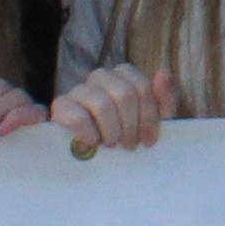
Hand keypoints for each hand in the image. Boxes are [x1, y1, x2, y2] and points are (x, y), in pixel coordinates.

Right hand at [48, 65, 166, 154]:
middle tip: (129, 145)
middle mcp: (101, 76)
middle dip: (131, 126)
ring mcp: (79, 89)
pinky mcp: (61, 106)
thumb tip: (163, 72)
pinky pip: (77, 115)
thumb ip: (164, 98)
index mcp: (123, 75)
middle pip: (124, 94)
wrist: (92, 153)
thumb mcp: (152, 120)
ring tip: (111, 144)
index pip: (141, 86)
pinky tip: (92, 143)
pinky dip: (89, 133)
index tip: (148, 140)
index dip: (148, 116)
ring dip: (111, 131)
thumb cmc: (126, 133)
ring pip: (102, 104)